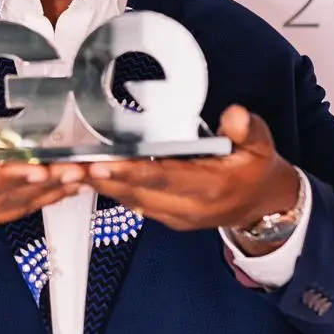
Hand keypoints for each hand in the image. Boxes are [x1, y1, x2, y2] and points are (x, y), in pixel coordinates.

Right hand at [0, 116, 83, 256]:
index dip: (8, 177)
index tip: (36, 168)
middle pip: (6, 199)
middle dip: (44, 184)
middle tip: (77, 169)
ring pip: (16, 208)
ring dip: (51, 193)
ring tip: (82, 177)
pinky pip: (14, 211)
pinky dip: (41, 200)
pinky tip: (65, 189)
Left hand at [86, 105, 299, 247]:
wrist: (262, 206)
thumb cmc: (256, 169)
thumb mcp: (261, 143)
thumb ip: (246, 128)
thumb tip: (234, 115)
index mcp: (212, 187)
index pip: (166, 179)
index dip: (134, 172)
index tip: (104, 163)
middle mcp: (191, 207)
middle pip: (140, 193)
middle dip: (105, 179)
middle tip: (73, 166)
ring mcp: (177, 216)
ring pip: (132, 201)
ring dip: (101, 186)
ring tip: (71, 170)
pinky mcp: (168, 218)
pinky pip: (134, 204)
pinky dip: (112, 190)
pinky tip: (89, 176)